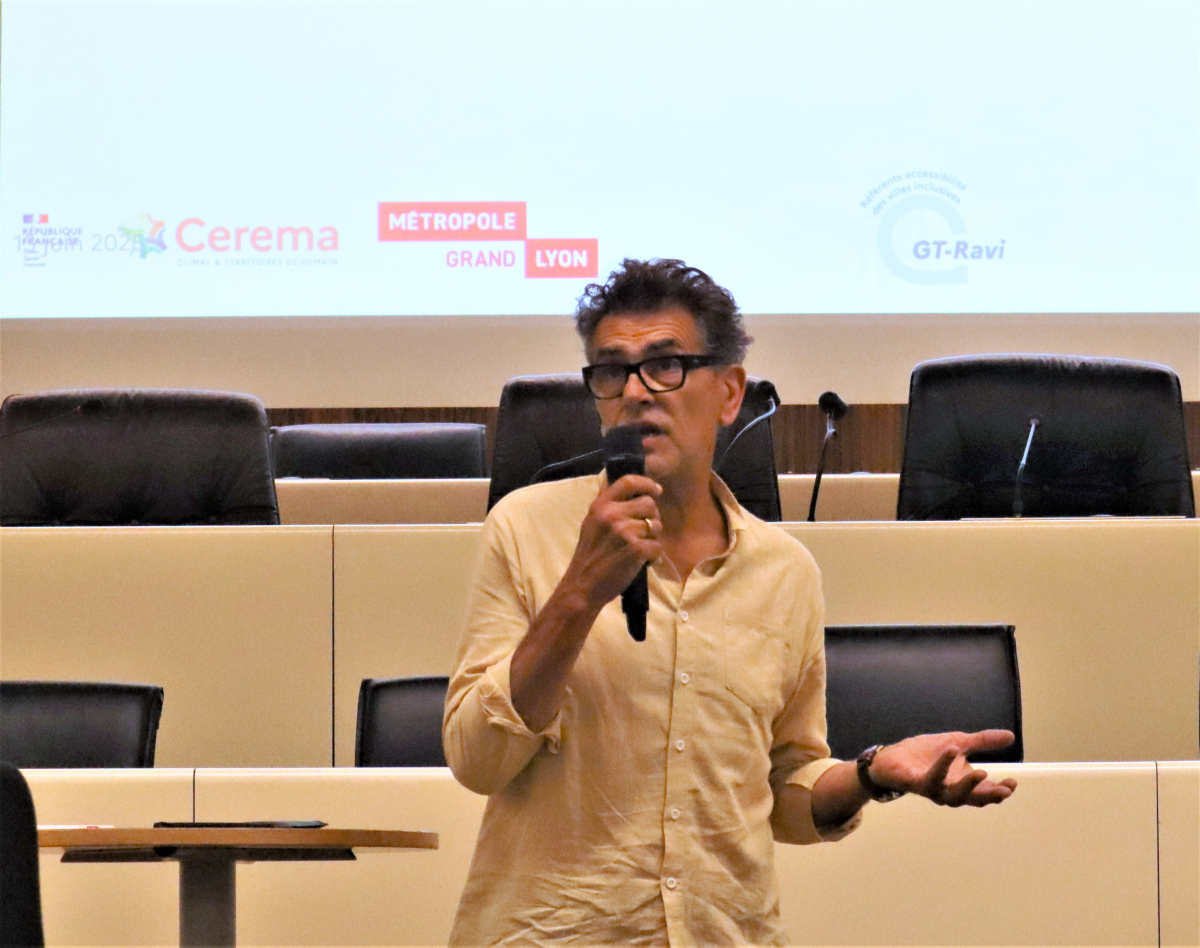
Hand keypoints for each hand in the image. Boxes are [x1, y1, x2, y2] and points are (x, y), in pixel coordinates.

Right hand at [562, 474, 662, 609]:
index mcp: (600, 505)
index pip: (629, 482)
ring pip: (656, 525)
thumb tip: (626, 485)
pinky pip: (657, 546)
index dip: (647, 483)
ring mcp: (625, 532)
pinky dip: (652, 556)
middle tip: (643, 531)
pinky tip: (640, 561)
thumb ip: (607, 505)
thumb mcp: (591, 523)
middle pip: (649, 503)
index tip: (656, 490)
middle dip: (651, 517)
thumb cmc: (589, 555)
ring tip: (639, 547)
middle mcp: (612, 514)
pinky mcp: (636, 549)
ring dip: (652, 537)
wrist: (582, 585)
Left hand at [870, 730, 1017, 806]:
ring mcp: (933, 788)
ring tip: (981, 772)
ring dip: (968, 787)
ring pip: (953, 797)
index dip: (1000, 791)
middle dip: (989, 796)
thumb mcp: (958, 742)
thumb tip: (1011, 736)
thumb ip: (982, 741)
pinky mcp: (916, 782)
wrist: (891, 757)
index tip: (1012, 783)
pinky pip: (930, 779)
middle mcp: (950, 790)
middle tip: (1003, 790)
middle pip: (973, 800)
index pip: (985, 793)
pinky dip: (941, 766)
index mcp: (962, 783)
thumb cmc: (925, 754)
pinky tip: (951, 751)